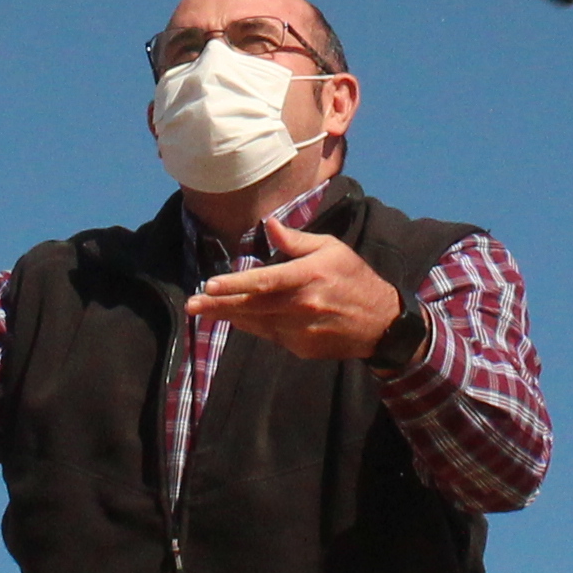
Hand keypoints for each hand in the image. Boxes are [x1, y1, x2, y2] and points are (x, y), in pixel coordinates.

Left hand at [180, 224, 400, 360]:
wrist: (381, 323)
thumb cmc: (353, 277)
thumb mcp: (331, 249)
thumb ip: (296, 241)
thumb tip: (269, 224)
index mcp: (310, 276)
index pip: (265, 282)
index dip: (235, 285)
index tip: (209, 286)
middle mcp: (303, 305)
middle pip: (253, 306)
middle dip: (218, 306)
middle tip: (191, 305)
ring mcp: (302, 331)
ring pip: (257, 323)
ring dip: (231, 316)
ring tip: (206, 310)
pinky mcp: (302, 348)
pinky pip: (271, 335)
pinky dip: (255, 325)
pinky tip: (241, 317)